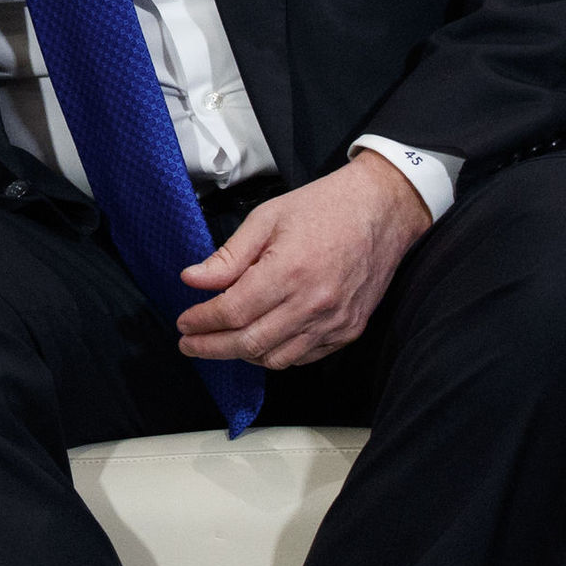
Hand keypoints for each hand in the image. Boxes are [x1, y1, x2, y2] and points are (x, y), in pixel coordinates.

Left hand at [173, 150, 432, 369]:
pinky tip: (260, 340)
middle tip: (189, 344)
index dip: (202, 321)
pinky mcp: (350, 330)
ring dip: (243, 354)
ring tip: (220, 342)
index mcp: (289, 271)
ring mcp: (335, 322)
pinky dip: (277, 354)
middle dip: (212, 348)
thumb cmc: (324, 207)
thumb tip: (193, 279)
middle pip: (250, 343)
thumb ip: (228, 256)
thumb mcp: (266, 218)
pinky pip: (305, 357)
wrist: (381, 210)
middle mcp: (313, 304)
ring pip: (277, 358)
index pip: (232, 312)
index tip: (184, 323)